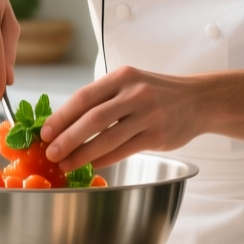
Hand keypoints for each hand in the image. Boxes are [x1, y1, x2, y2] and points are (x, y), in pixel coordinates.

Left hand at [39, 67, 209, 170]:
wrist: (198, 100)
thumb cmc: (157, 92)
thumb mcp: (131, 83)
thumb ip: (103, 97)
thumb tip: (65, 121)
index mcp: (122, 77)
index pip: (84, 97)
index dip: (61, 116)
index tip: (45, 132)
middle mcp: (135, 94)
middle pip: (93, 119)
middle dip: (67, 138)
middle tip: (50, 152)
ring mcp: (148, 115)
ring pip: (107, 138)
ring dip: (82, 154)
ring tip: (65, 164)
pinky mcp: (157, 136)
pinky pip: (124, 151)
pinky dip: (104, 160)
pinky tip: (92, 166)